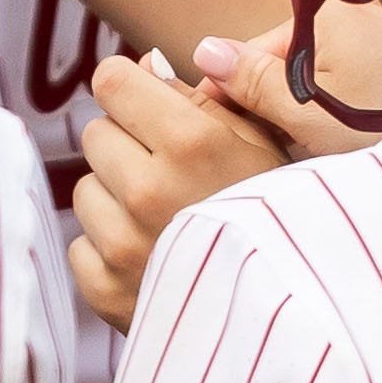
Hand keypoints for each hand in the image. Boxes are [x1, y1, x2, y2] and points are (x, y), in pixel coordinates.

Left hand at [68, 51, 292, 331]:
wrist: (299, 314)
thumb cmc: (280, 218)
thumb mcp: (260, 143)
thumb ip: (201, 99)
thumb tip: (140, 68)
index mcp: (189, 142)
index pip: (110, 81)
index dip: (130, 91)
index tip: (147, 107)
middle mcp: (148, 190)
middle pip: (96, 133)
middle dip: (128, 145)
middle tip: (172, 174)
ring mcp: (124, 246)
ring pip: (86, 190)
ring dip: (117, 199)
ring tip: (167, 219)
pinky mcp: (109, 293)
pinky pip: (82, 247)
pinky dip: (108, 252)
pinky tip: (154, 256)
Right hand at [187, 5, 381, 155]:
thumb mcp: (310, 114)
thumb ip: (253, 83)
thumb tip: (204, 52)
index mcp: (325, 14)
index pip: (253, 51)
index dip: (230, 93)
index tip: (215, 131)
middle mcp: (351, 15)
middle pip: (282, 63)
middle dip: (266, 105)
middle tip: (262, 153)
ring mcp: (377, 40)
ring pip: (312, 76)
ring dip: (299, 112)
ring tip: (300, 155)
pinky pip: (343, 82)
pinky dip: (332, 110)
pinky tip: (333, 146)